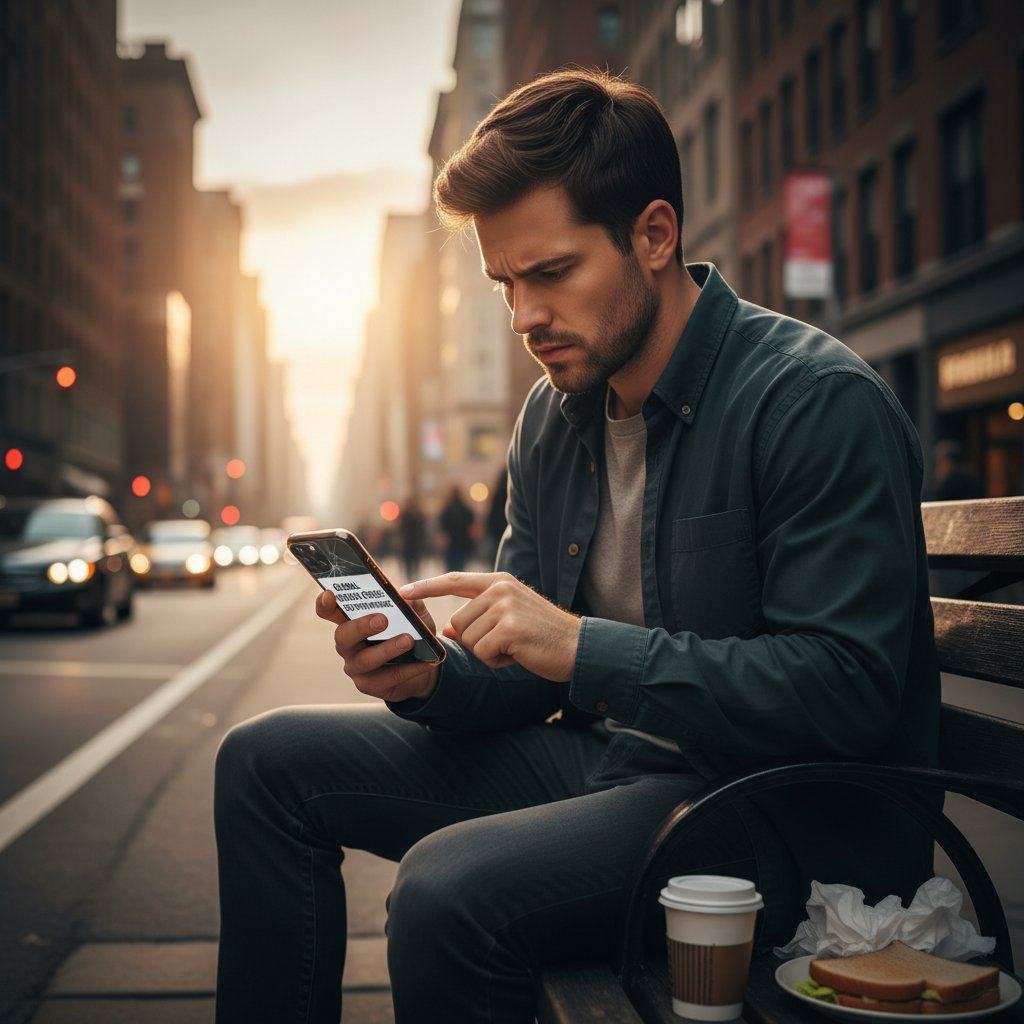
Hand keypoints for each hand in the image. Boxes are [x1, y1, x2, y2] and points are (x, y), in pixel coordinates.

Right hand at [314, 590, 440, 702]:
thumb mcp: (414, 615)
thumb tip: (405, 596)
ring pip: (365, 660)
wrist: (422, 666)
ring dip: (387, 649)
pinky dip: (409, 669)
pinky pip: (388, 677)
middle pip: (343, 636)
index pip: (329, 612)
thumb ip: (410, 603)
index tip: (330, 594)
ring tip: (408, 640)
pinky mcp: (370, 685)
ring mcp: (356, 667)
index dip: (325, 604)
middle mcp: (348, 645)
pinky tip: (426, 662)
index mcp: (351, 621)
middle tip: (383, 620)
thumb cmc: (411, 633)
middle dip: (361, 627)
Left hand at [400, 572, 579, 680]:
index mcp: (499, 582)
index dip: (426, 587)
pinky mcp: (510, 627)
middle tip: (507, 643)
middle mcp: (500, 589)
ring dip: (488, 653)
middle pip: (458, 622)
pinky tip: (519, 654)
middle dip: (475, 641)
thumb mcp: (508, 620)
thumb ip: (479, 618)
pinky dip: (498, 661)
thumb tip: (449, 630)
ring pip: (468, 639)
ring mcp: (505, 606)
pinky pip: (483, 653)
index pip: (454, 581)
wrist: (578, 647)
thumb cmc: (542, 636)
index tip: (403, 591)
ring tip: (515, 647)